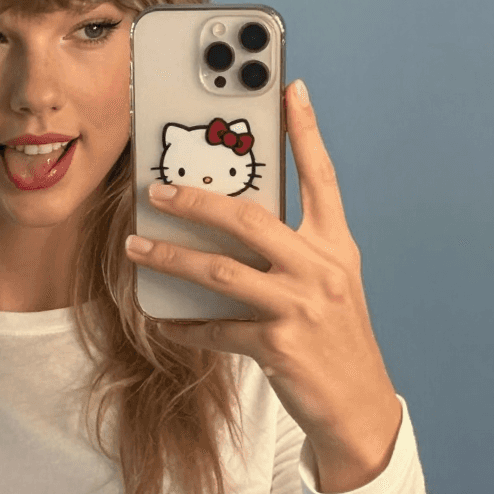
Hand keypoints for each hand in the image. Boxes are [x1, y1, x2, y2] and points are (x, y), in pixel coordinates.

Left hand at [124, 80, 400, 480]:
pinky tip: (164, 320)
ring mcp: (301, 306)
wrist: (357, 405)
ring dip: (171, 258)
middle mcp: (322, 268)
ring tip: (135, 248)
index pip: (321, 177)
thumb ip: (290, 249)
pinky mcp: (280, 345)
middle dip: (196, 199)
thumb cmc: (334, 335)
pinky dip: (186, 325)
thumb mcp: (327, 282)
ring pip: (221, 271)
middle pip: (251, 218)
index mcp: (336, 245)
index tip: (287, 88)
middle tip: (155, 190)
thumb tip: (227, 222)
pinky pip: (217, 328)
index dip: (305, 131)